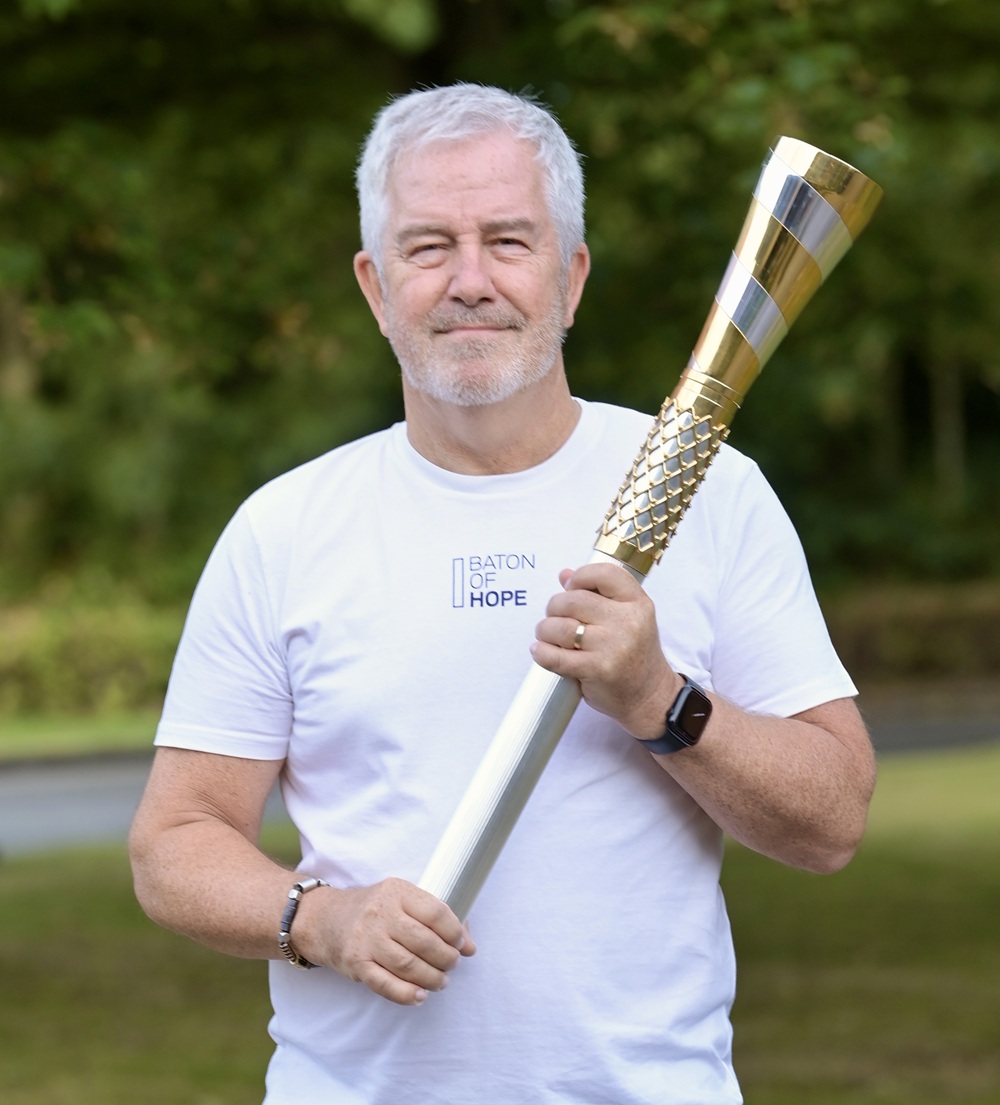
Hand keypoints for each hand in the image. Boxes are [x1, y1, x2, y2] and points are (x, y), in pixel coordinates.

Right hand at [297, 877, 475, 1005]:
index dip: (455, 932)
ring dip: (431, 978)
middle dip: (446, 959)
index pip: (436, 912)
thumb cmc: (374, 910)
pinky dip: (407, 994)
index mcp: (397, 892)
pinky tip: (420, 996)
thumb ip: (436, 918)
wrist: (326, 919)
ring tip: (440, 982)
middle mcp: (381, 913)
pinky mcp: (356, 963)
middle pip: (424, 942)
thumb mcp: (402, 901)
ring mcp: (367, 939)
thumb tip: (471, 946)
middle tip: (452, 965)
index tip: (462, 944)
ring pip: (408, 965)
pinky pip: (386, 984)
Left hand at [530, 563, 679, 739]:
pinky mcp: (597, 670)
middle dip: (555, 607)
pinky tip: (541, 651)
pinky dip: (542, 652)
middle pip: (572, 600)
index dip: (580, 577)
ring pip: (560, 627)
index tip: (571, 589)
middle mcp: (627, 622)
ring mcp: (612, 646)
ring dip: (545, 630)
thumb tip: (564, 574)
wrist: (649, 697)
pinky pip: (555, 656)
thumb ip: (598, 594)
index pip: (603, 573)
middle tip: (555, 617)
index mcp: (637, 603)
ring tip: (548, 636)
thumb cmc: (634, 655)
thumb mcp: (628, 618)